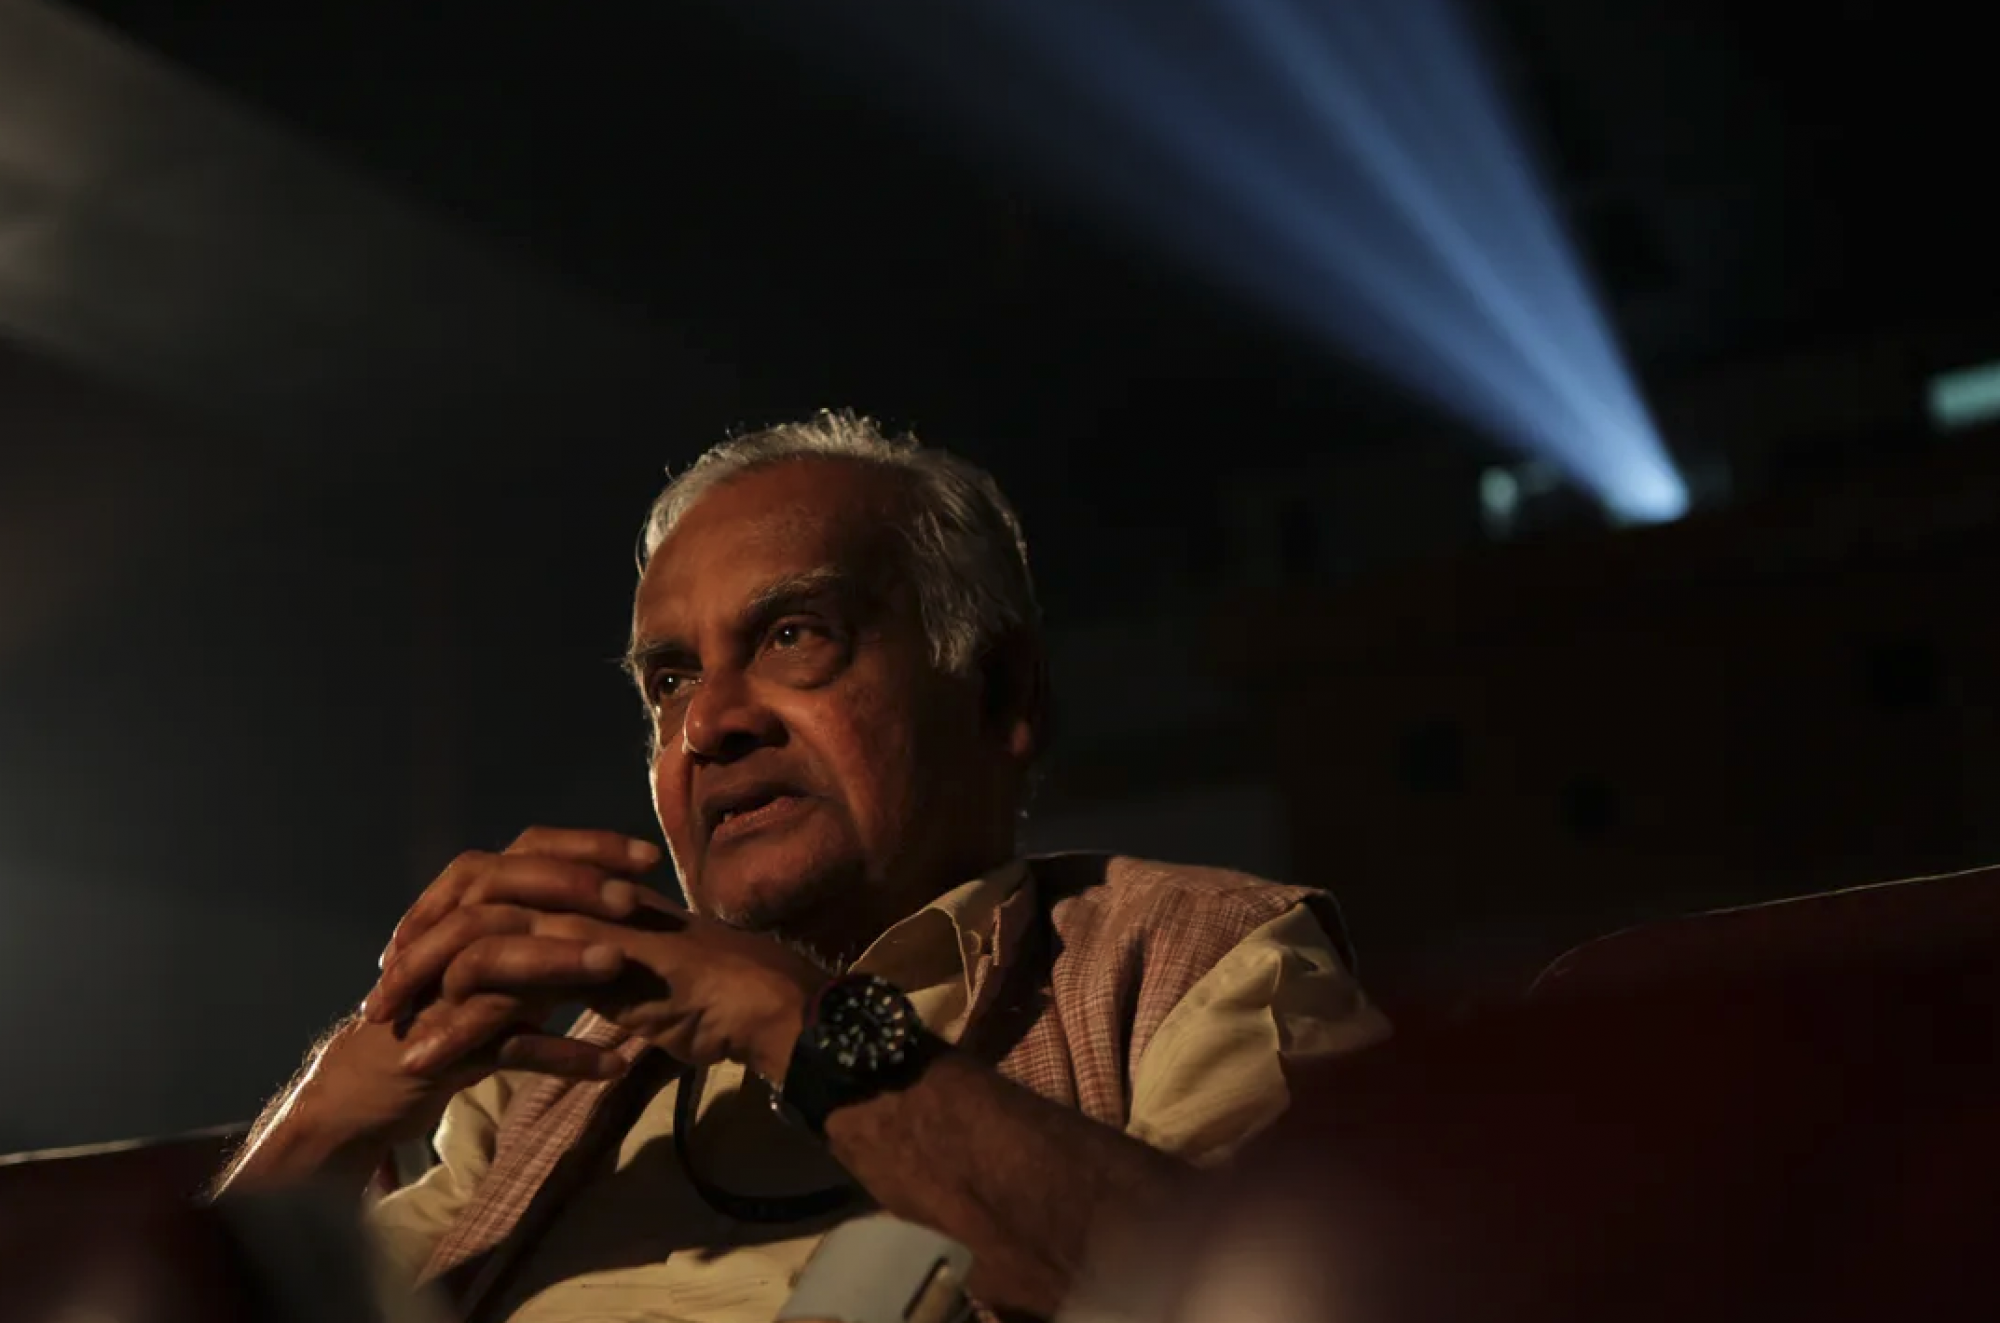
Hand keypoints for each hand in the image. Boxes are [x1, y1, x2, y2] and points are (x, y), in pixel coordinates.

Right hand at [217, 829, 655, 1194]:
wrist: (372, 1090)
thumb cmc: (452, 1019)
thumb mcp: (506, 968)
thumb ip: (548, 933)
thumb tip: (620, 903)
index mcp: (472, 908)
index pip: (527, 851)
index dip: (585, 848)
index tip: (648, 857)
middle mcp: (450, 936)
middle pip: (503, 888)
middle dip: (570, 889)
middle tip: (633, 899)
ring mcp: (439, 992)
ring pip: (496, 961)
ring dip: (559, 961)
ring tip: (619, 964)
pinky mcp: (438, 1049)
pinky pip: (504, 1048)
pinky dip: (560, 1056)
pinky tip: (612, 1066)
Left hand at [365, 858, 828, 1084]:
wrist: (756, 999)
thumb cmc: (707, 992)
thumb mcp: (630, 972)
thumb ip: (589, 967)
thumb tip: (557, 981)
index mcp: (579, 889)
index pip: (488, 883)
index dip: (439, 917)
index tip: (405, 960)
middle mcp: (572, 895)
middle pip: (465, 900)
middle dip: (413, 947)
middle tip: (378, 994)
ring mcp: (578, 924)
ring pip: (471, 941)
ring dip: (420, 985)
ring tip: (385, 1031)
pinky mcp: (585, 966)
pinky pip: (502, 991)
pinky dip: (457, 1027)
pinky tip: (427, 1059)